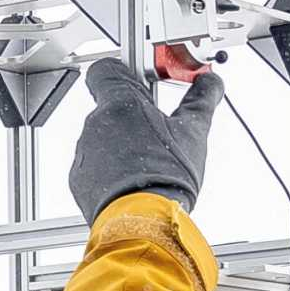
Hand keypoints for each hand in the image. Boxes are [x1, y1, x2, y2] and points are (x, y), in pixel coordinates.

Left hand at [67, 58, 223, 220]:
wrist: (145, 221)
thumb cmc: (165, 177)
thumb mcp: (193, 131)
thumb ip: (201, 100)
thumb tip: (209, 83)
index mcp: (119, 103)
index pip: (107, 69)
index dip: (125, 71)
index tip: (144, 80)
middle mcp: (94, 124)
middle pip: (110, 107)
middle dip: (133, 114)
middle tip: (158, 129)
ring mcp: (84, 153)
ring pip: (103, 138)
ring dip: (123, 143)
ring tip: (150, 161)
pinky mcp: (80, 180)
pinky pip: (95, 165)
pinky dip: (111, 169)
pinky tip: (135, 178)